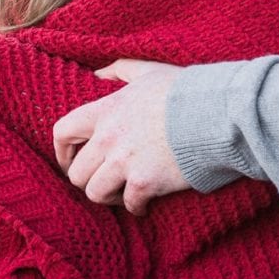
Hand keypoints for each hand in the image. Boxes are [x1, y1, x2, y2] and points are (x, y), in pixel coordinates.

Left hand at [52, 59, 189, 214]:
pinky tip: (145, 203)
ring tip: (122, 194)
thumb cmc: (185, 90)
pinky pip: (129, 205)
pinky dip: (137, 208)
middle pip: (76, 172)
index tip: (71, 161)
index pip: (62, 132)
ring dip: (108, 197)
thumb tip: (98, 74)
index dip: (62, 151)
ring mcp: (124, 162)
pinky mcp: (145, 182)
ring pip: (94, 193)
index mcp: (106, 110)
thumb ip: (120, 70)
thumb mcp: (148, 71)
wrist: (217, 114)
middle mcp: (108, 138)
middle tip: (102, 181)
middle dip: (87, 180)